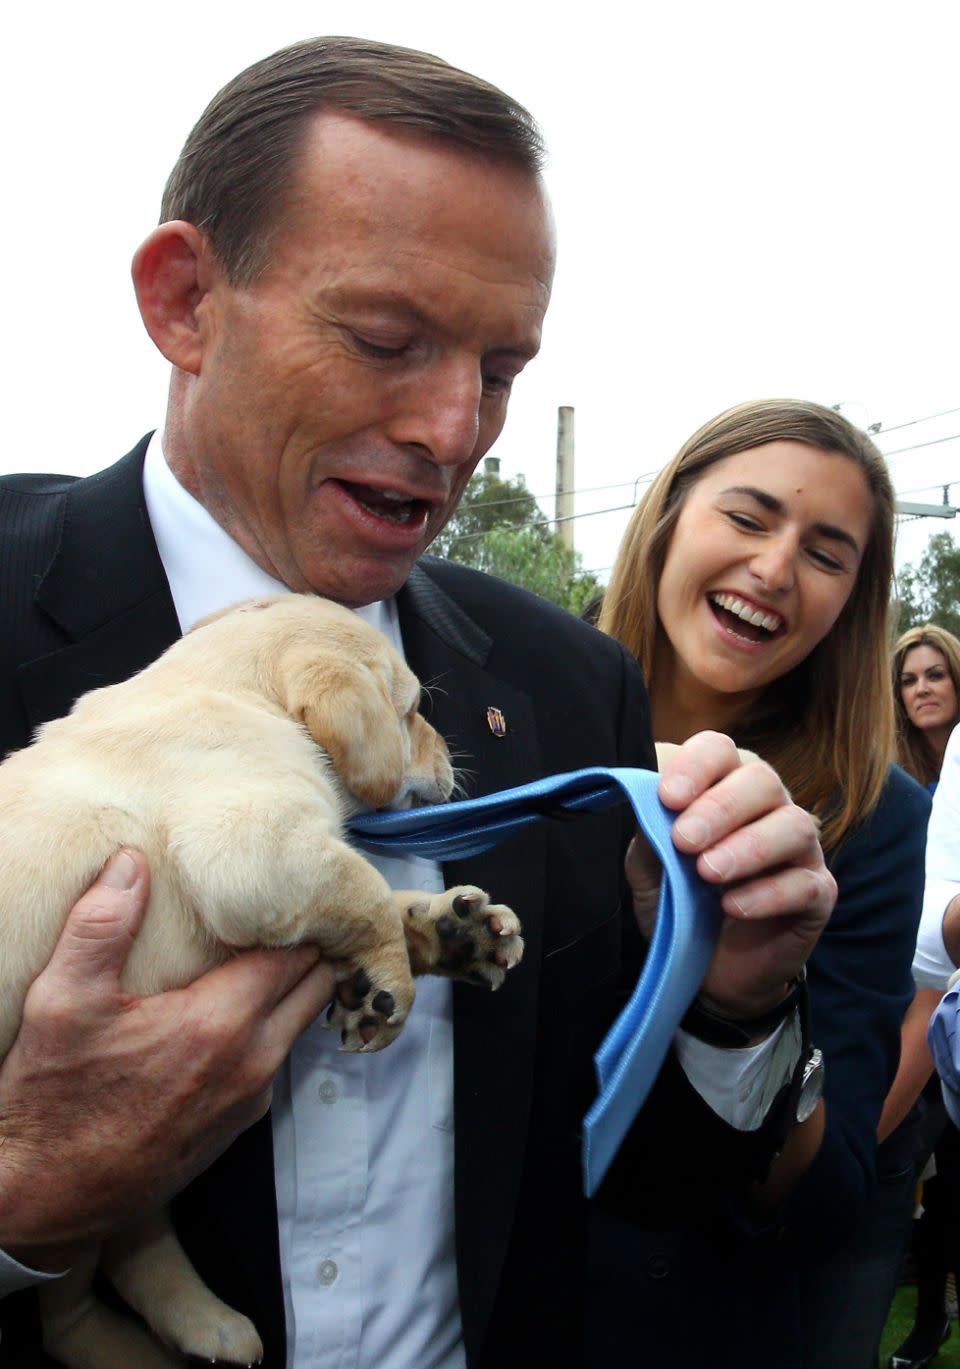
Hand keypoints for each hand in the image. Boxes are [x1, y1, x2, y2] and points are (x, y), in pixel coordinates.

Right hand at [0, 848, 334, 1270]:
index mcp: (218, 1024)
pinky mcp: (237, 1126)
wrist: (44, 1198)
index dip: (299, 918)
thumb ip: (101, 925)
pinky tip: (236, 1011)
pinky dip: (272, 1029)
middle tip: (285, 916)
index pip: (296, 954)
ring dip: (293, 990)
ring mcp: (248, 1099)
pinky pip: (275, 1061)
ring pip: (300, 1025)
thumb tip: (130, 862)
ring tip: (263, 954)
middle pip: (316, 987)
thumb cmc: (52, 1100)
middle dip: (309, 949)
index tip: (289, 890)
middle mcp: (249, 1063)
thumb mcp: (63, 1001)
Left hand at [625, 732, 835, 1018]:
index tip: (668, 797)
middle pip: (762, 781)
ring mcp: (800, 851)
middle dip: (721, 807)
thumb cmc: (680, 905)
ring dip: (748, 846)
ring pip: (794, 825)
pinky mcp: (818, 895)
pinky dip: (768, 893)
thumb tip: (644, 806)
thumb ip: (648, 838)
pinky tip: (733, 907)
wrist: (708, 970)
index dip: (697, 766)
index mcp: (724, 789)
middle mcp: (769, 809)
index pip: (720, 751)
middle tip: (685, 840)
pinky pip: (805, 883)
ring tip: (709, 873)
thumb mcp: (650, 871)